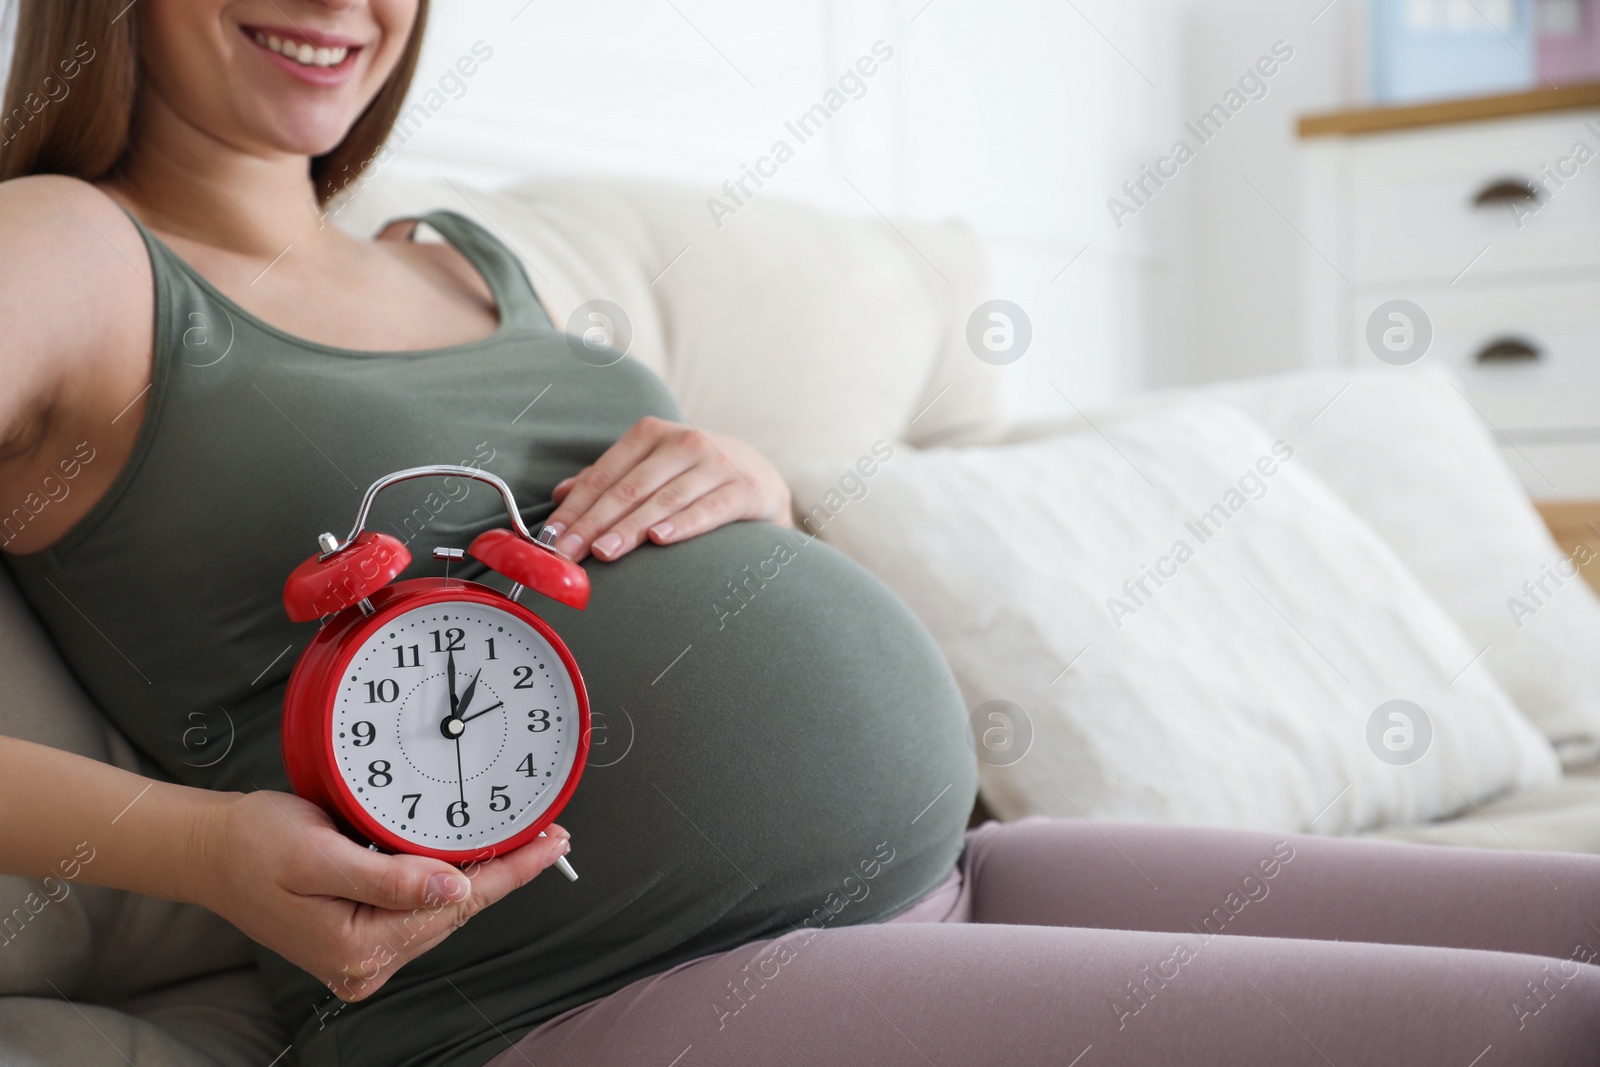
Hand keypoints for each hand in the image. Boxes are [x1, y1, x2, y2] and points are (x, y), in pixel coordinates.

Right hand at [195, 790, 570, 1001]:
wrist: (211, 853)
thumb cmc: (253, 847)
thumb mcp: (317, 853)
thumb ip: (388, 878)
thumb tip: (452, 887)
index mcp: (359, 947)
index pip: (458, 903)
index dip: (512, 870)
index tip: (552, 843)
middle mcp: (365, 962)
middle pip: (456, 910)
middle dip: (504, 871)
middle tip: (547, 834)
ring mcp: (362, 956)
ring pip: (441, 911)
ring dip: (478, 875)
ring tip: (519, 841)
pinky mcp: (358, 937)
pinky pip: (419, 910)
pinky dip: (445, 881)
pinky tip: (466, 858)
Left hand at [546, 416, 792, 562]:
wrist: (765, 480)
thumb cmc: (697, 479)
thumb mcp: (654, 470)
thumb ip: (610, 479)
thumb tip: (560, 494)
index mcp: (652, 434)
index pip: (604, 473)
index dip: (576, 507)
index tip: (552, 539)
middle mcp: (684, 442)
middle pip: (629, 487)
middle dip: (594, 523)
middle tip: (569, 553)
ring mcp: (717, 463)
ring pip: (664, 499)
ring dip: (630, 528)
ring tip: (603, 552)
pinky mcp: (746, 489)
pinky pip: (710, 509)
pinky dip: (684, 524)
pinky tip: (660, 539)